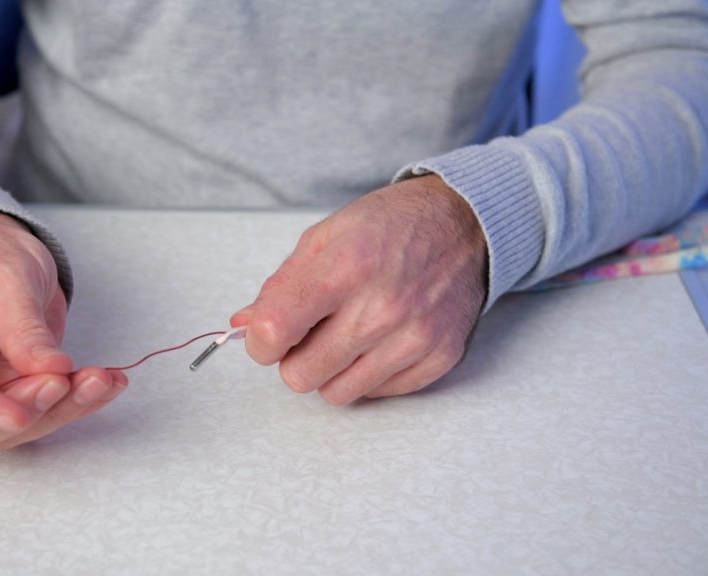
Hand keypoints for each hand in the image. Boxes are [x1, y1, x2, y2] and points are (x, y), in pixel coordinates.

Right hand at [0, 213, 126, 451]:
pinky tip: (106, 384)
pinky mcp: (9, 390)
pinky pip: (41, 411)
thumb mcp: (8, 279)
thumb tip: (51, 371)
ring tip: (99, 379)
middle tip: (64, 383)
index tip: (19, 413)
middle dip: (22, 413)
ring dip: (59, 410)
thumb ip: (23, 328)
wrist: (8, 248)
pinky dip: (76, 402)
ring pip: (10, 427)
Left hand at [232, 175, 487, 403]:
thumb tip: (244, 324)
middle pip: (300, 375)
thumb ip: (279, 286)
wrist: (463, 226)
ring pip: (336, 394)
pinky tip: (377, 341)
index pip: (274, 333)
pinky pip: (376, 393)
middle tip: (311, 332)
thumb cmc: (389, 227)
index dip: (259, 341)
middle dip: (294, 358)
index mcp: (344, 268)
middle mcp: (382, 308)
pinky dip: (367, 374)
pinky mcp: (438, 358)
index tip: (267, 334)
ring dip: (330, 370)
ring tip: (345, 336)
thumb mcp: (324, 238)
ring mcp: (414, 337)